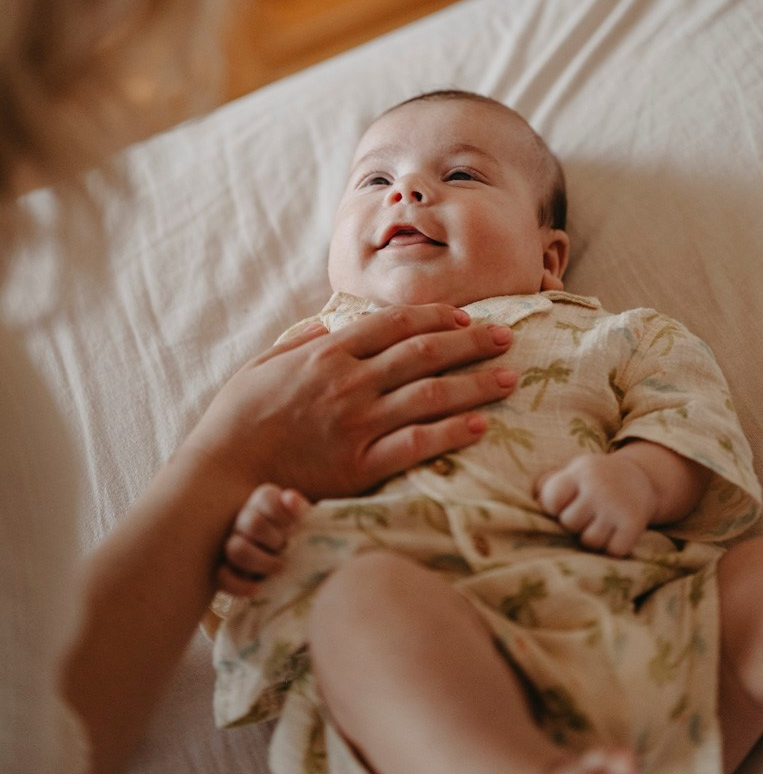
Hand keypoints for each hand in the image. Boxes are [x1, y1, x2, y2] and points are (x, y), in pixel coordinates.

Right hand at [187, 303, 515, 501]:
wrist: (218, 478)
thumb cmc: (233, 422)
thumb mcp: (260, 366)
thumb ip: (298, 343)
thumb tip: (329, 327)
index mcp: (326, 354)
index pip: (393, 324)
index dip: (434, 317)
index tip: (463, 317)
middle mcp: (349, 382)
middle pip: (424, 352)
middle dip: (470, 342)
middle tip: (505, 337)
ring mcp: (357, 424)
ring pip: (430, 394)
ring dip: (475, 383)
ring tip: (509, 377)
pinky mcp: (361, 466)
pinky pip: (417, 444)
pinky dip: (452, 432)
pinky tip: (481, 425)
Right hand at [217, 485, 308, 596]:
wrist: (292, 561)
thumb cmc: (297, 535)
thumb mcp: (303, 519)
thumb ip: (298, 507)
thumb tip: (291, 498)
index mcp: (262, 501)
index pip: (265, 498)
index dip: (283, 515)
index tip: (295, 528)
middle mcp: (243, 517)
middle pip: (252, 524)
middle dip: (275, 540)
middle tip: (287, 548)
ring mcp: (231, 542)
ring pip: (236, 549)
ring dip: (260, 562)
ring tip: (279, 569)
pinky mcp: (224, 568)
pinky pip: (222, 576)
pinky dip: (239, 586)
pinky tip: (256, 590)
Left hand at [537, 452, 657, 556]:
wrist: (640, 477)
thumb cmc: (595, 479)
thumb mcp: (574, 472)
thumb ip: (549, 485)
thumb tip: (532, 503)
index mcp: (580, 472)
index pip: (552, 500)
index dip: (553, 508)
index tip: (563, 504)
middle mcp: (599, 486)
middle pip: (569, 523)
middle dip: (574, 524)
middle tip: (586, 514)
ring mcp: (617, 505)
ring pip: (590, 541)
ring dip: (593, 538)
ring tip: (600, 523)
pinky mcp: (634, 523)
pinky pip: (613, 551)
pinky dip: (613, 548)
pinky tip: (616, 532)